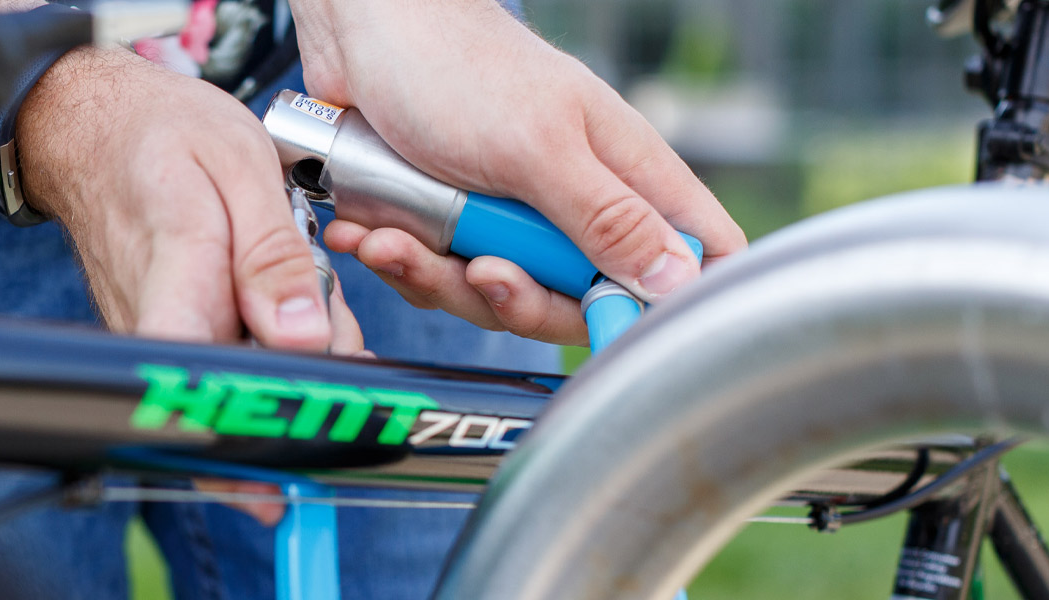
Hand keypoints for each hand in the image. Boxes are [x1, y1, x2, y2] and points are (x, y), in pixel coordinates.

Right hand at [19, 48, 365, 524]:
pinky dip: (268, 340)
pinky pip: (227, 362)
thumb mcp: (238, 165)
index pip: (206, 381)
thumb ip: (272, 255)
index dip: (263, 413)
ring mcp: (152, 341)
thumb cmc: (162, 135)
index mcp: (177, 274)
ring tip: (296, 284)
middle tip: (328, 306)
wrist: (93, 128)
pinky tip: (274, 299)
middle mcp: (155, 324)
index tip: (313, 398)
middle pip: (243, 391)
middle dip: (312, 367)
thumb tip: (303, 338)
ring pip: (242, 380)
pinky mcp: (162, 344)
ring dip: (296, 350)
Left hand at [290, 0, 747, 345]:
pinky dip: (400, 260)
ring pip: (496, 293)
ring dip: (437, 276)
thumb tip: (677, 279)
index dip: (667, 299)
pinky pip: (437, 275)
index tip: (610, 317)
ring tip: (394, 241)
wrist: (357, 26)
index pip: (690, 252)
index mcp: (621, 173)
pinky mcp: (449, 221)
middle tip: (477, 268)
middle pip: (575, 300)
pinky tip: (366, 232)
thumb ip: (606, 217)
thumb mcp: (537, 147)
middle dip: (516, 296)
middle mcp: (571, 199)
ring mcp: (508, 214)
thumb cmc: (452, 64)